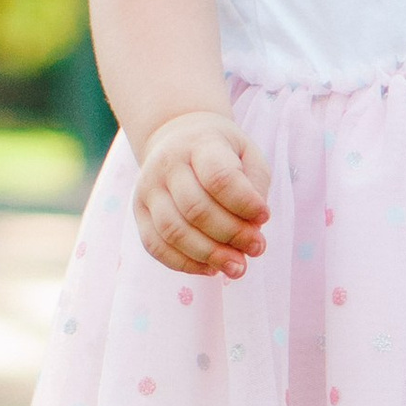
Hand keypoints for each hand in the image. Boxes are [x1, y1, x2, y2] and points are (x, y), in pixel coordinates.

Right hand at [133, 108, 271, 278]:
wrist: (177, 137)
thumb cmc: (221, 152)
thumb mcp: (247, 155)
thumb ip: (255, 186)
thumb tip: (253, 226)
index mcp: (199, 144)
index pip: (219, 178)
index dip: (244, 203)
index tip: (265, 216)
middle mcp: (167, 165)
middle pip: (196, 209)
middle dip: (231, 235)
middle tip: (257, 248)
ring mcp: (148, 189)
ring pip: (173, 231)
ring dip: (209, 255)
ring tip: (237, 267)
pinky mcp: (139, 212)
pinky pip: (156, 246)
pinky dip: (185, 264)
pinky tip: (210, 268)